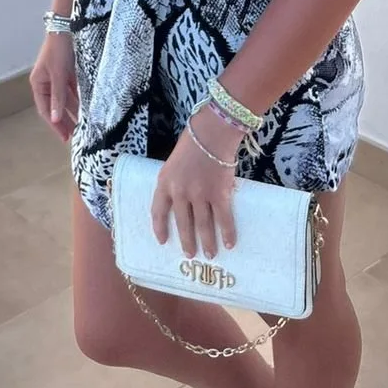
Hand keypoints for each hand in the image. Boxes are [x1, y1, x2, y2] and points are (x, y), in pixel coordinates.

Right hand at [30, 32, 78, 142]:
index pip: (46, 110)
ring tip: (83, 126)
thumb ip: (58, 96)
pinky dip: (79, 100)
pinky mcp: (69, 72)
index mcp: (39, 83)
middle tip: (74, 136)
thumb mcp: (58, 74)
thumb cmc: (58, 49)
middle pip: (56, 106)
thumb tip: (55, 118)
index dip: (55, 124)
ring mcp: (59, 78)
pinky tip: (86, 109)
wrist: (67, 26)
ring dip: (73, 112)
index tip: (64, 137)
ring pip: (66, 100)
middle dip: (65, 121)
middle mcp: (48, 83)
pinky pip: (74, 90)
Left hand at [152, 110, 241, 258]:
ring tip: (209, 255)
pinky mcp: (219, 194)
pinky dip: (227, 232)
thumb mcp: (174, 162)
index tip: (162, 241)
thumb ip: (175, 181)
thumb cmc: (193, 141)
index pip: (158, 211)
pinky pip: (223, 218)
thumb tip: (183, 200)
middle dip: (187, 242)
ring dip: (207, 242)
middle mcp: (180, 192)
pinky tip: (229, 244)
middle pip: (182, 223)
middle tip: (190, 255)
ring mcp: (199, 195)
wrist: (212, 131)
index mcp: (164, 183)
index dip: (160, 228)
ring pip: (202, 225)